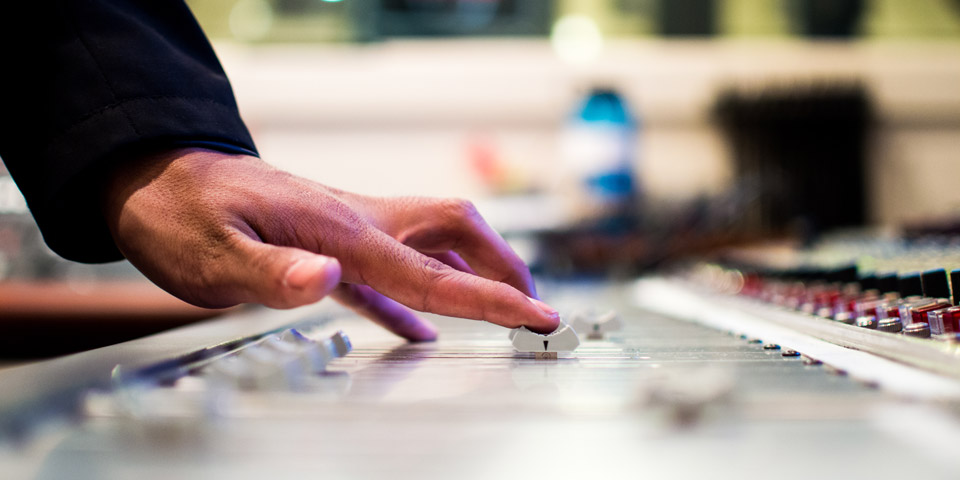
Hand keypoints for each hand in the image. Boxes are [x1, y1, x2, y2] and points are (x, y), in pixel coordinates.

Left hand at [101, 148, 559, 340]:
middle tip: (533, 303)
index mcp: (339, 230)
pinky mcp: (328, 243)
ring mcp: (346, 230)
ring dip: (472, 272)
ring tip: (500, 306)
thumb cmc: (179, 213)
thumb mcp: (211, 254)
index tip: (536, 315)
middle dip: (501, 266)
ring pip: (431, 243)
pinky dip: (417, 298)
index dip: (490, 297)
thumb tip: (328, 277)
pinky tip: (420, 326)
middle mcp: (356, 223)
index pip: (431, 272)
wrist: (156, 177)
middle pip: (454, 232)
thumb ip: (272, 271)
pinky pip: (389, 271)